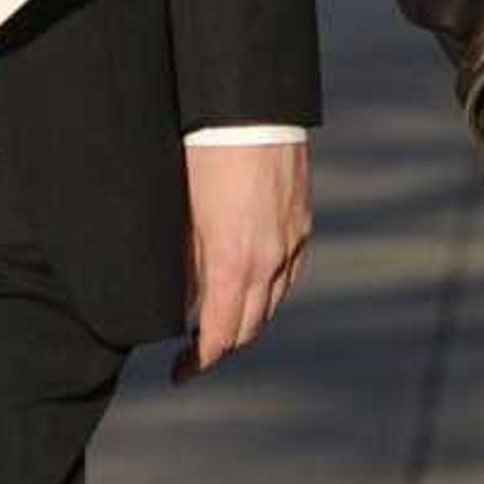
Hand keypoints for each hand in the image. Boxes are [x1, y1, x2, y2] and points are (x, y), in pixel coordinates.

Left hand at [176, 140, 311, 380]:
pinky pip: (289, 273)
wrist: (249, 111)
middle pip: (251, 327)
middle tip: (196, 354)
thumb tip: (181, 303)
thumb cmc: (202, 157)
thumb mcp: (181, 218)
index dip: (200, 361)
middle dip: (223, 347)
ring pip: (273, 303)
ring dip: (248, 321)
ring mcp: (291, 242)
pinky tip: (252, 287)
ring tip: (223, 324)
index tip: (181, 372)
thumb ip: (184, 267)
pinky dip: (269, 291)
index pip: (221, 335)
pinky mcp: (302, 224)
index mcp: (233, 263)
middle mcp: (269, 260)